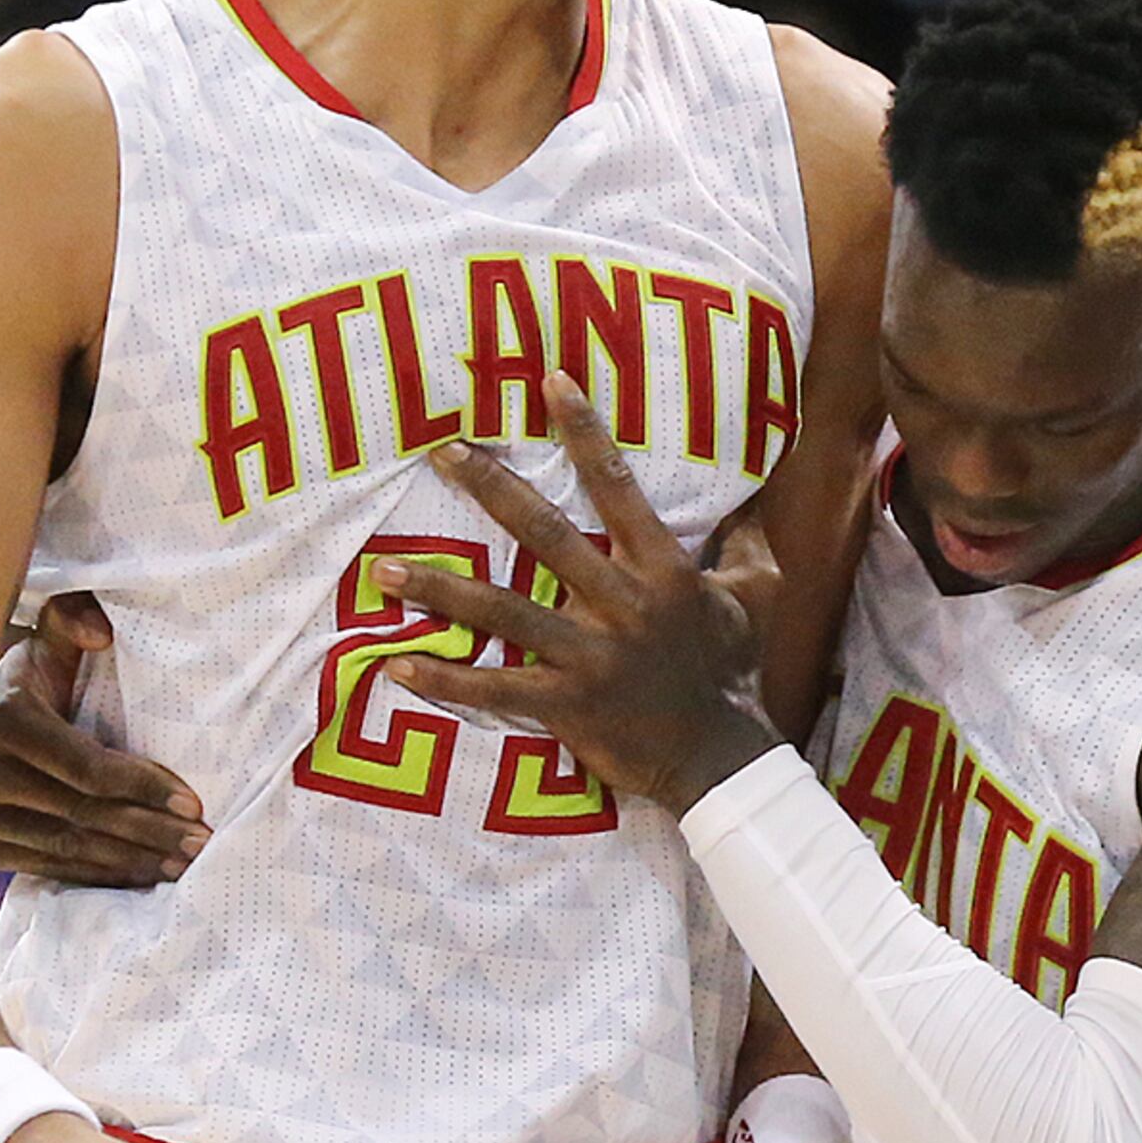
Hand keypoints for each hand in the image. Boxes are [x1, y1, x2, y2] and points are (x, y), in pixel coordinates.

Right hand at [0, 594, 210, 886]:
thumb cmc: (21, 675)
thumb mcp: (42, 638)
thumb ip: (71, 617)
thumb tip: (101, 633)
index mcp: (1, 719)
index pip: (88, 768)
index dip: (144, 786)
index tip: (194, 802)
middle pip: (83, 814)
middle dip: (150, 831)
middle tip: (201, 842)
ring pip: (67, 847)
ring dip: (131, 861)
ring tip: (182, 865)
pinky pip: (45, 867)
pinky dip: (95, 874)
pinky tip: (138, 875)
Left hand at [383, 372, 783, 810]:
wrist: (719, 758)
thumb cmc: (733, 671)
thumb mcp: (755, 597)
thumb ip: (743, 544)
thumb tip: (750, 495)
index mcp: (664, 571)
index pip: (619, 488)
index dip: (586, 434)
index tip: (551, 383)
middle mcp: (622, 604)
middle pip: (547, 535)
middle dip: (493, 489)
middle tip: (444, 452)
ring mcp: (591, 657)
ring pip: (505, 612)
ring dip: (442, 589)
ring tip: (386, 570)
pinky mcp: (566, 706)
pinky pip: (495, 690)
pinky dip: (445, 679)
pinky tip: (396, 665)